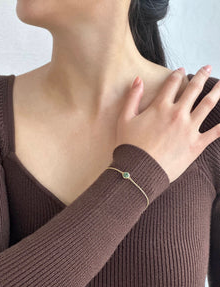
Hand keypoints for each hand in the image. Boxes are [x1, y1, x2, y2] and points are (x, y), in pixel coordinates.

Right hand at [115, 66, 219, 182]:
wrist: (139, 170)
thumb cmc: (130, 146)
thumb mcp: (125, 119)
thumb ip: (132, 97)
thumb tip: (138, 79)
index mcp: (160, 107)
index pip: (172, 84)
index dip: (177, 75)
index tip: (181, 70)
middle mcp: (177, 114)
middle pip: (193, 89)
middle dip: (201, 76)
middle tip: (207, 67)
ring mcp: (189, 129)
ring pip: (207, 104)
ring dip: (217, 92)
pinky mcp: (196, 144)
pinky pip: (215, 132)